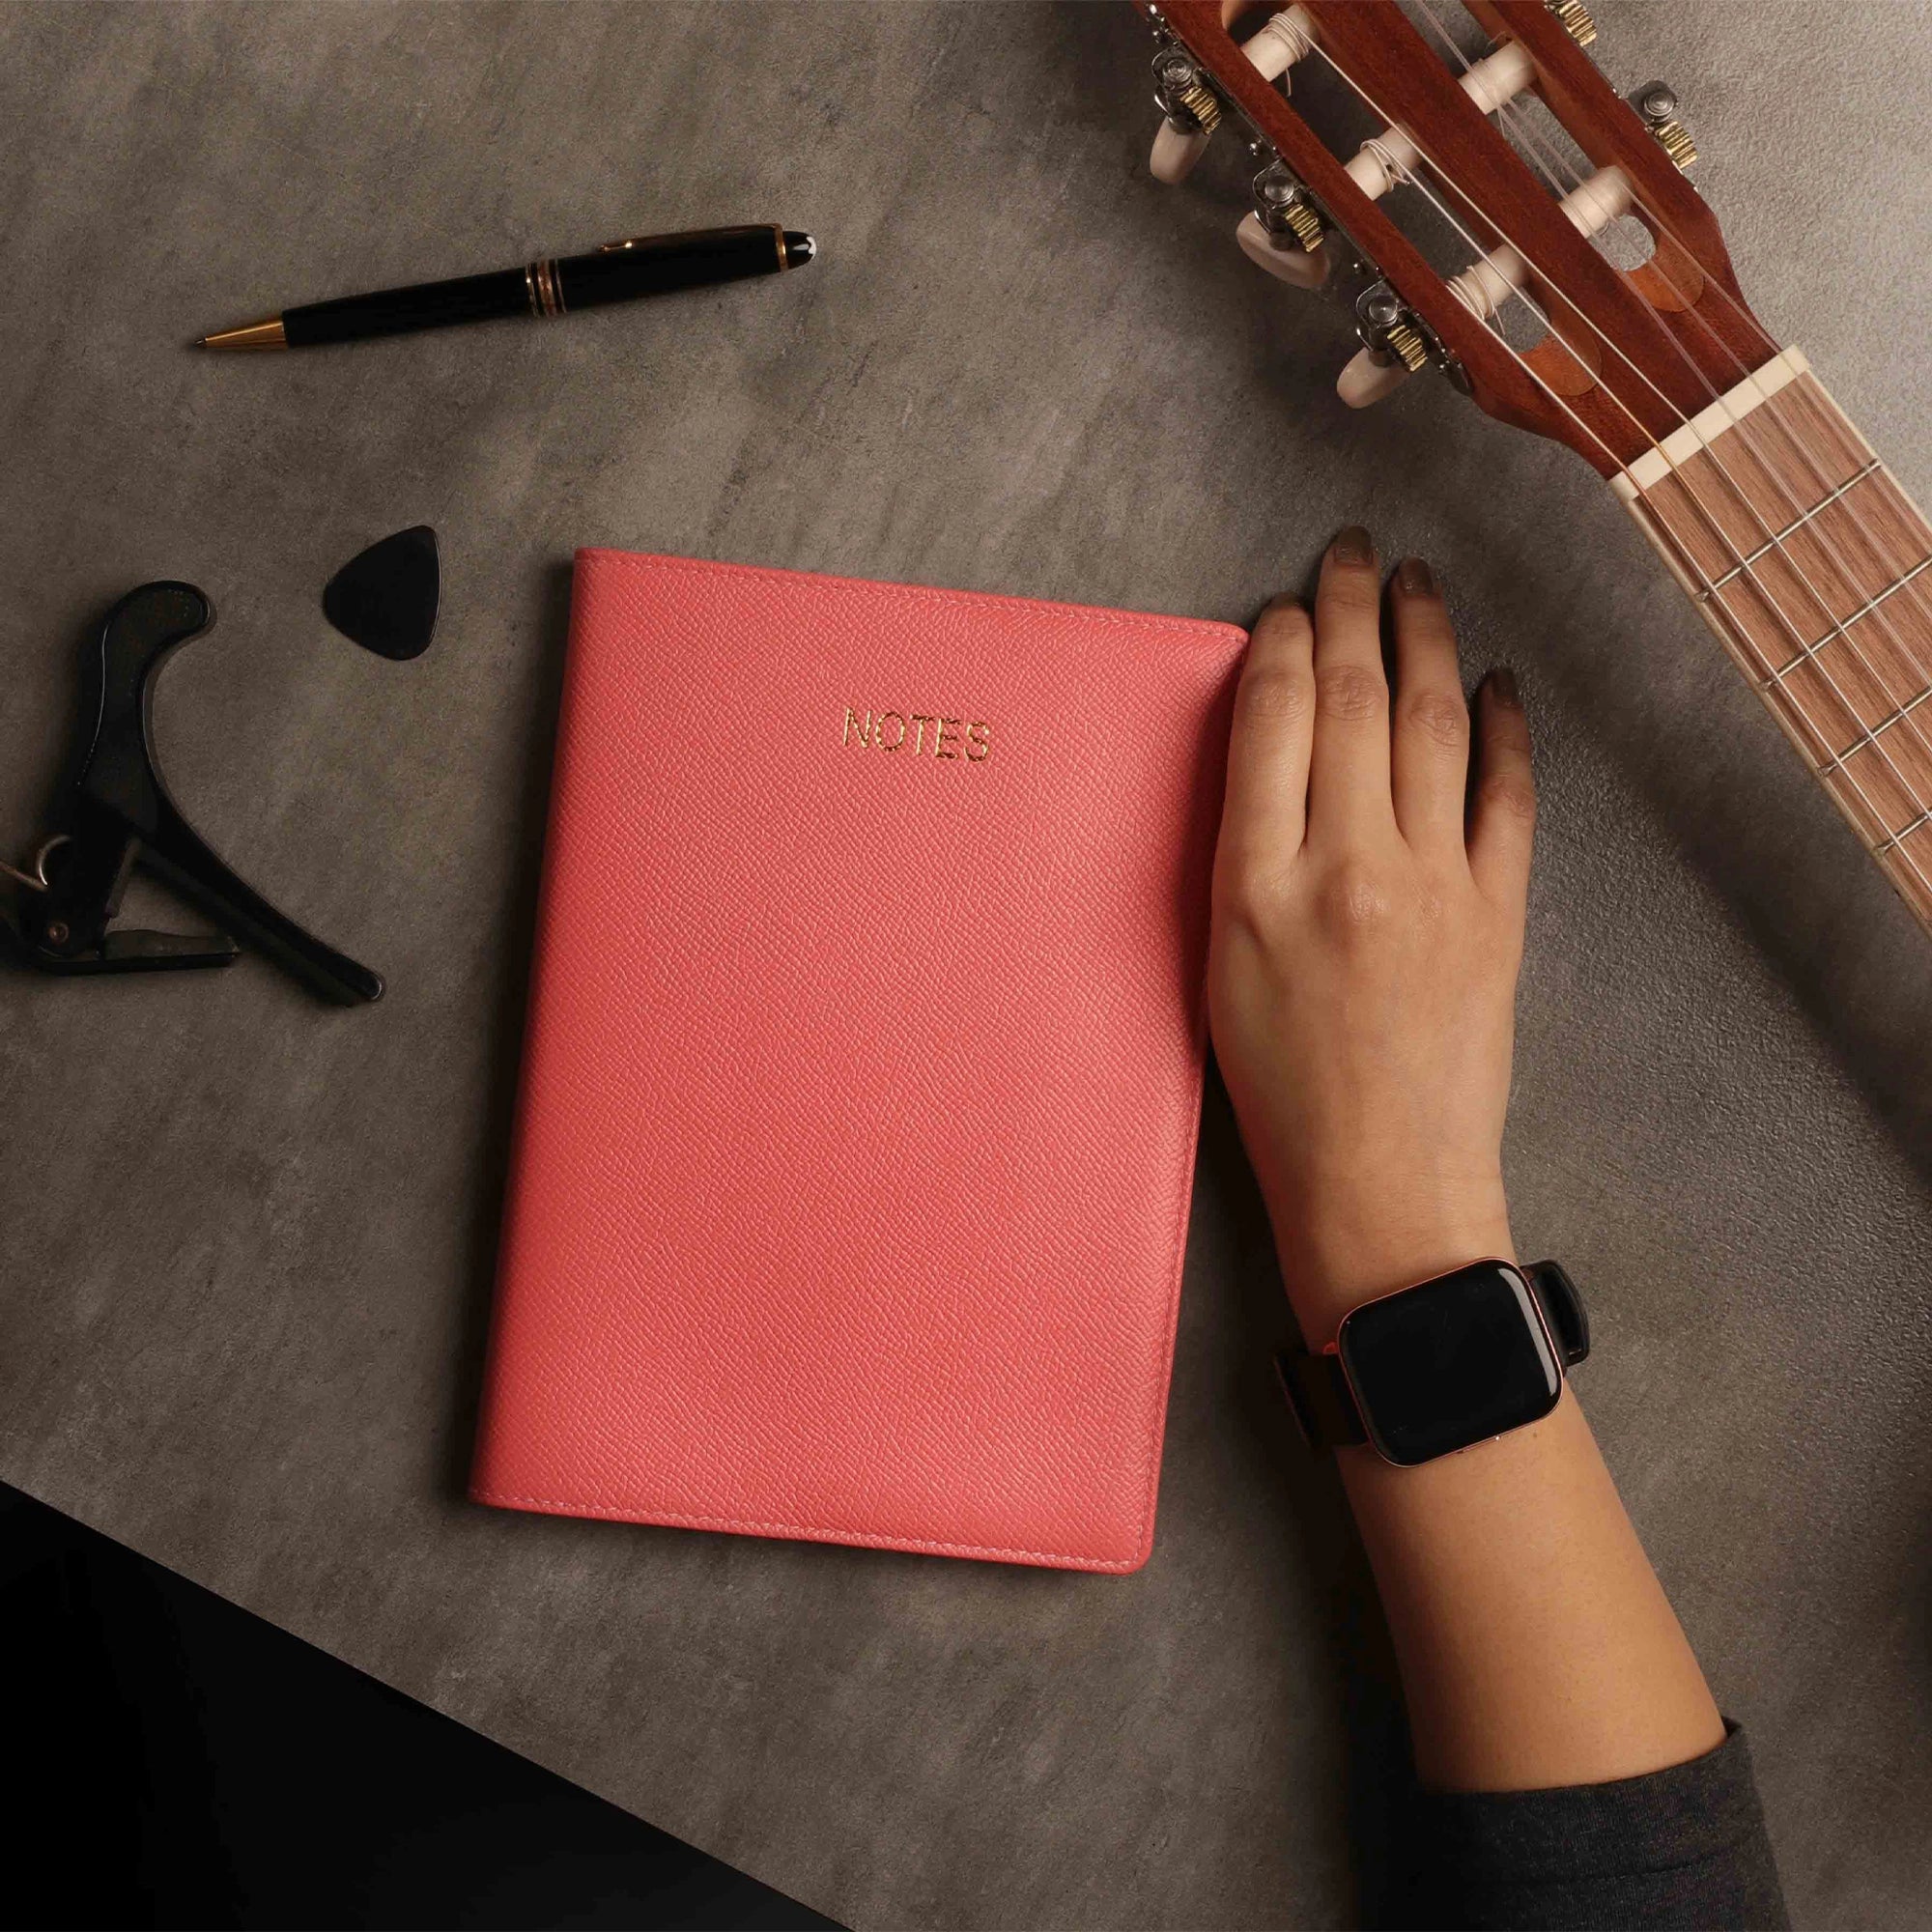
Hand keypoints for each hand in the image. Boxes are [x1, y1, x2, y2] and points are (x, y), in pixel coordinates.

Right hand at [1208, 528, 1536, 1338]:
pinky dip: (1507, 729)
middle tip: (1353, 553)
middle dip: (1351, 607)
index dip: (1278, 643)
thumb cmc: (1279, 1097)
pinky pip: (1508, 795)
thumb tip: (1264, 758)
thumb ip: (1237, 860)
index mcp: (1254, 885)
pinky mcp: (1498, 913)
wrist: (1381, 1188)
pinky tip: (1500, 683)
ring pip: (1431, 723)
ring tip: (1419, 585)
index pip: (1268, 720)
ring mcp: (1432, 883)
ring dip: (1427, 639)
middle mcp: (1345, 865)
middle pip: (1349, 698)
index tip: (1283, 608)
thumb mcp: (1218, 973)